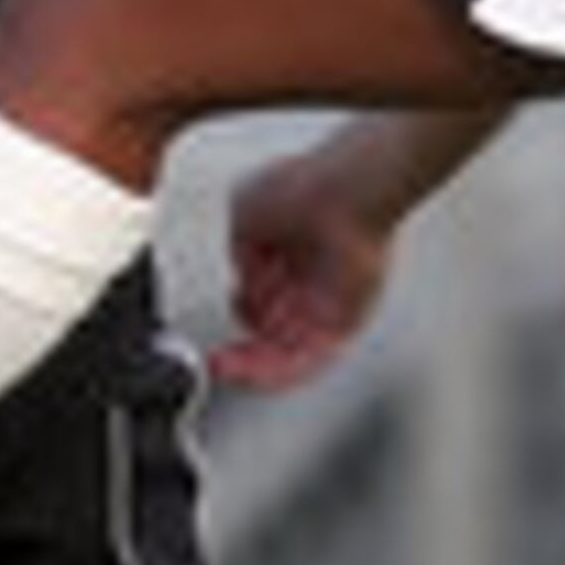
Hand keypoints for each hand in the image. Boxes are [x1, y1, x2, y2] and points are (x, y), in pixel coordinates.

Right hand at [214, 130, 407, 391]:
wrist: (342, 192)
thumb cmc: (305, 188)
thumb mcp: (246, 211)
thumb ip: (240, 250)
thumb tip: (242, 277)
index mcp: (290, 255)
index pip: (263, 299)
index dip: (241, 313)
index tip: (220, 324)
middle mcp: (310, 281)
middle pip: (274, 332)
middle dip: (244, 352)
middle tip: (220, 363)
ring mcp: (328, 303)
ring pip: (289, 350)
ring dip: (256, 367)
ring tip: (228, 369)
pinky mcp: (344, 320)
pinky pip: (313, 358)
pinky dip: (283, 371)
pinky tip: (255, 375)